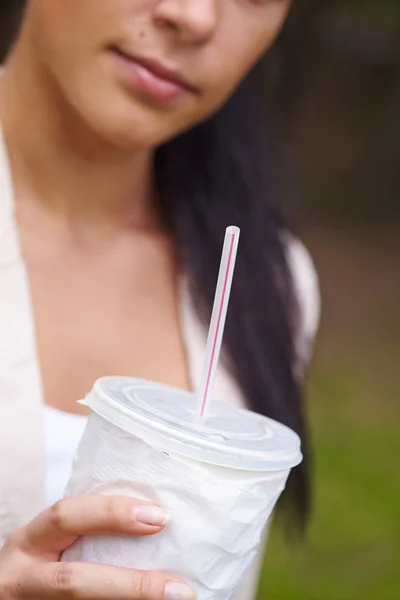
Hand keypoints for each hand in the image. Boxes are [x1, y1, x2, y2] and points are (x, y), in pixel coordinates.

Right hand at [0, 495, 195, 599]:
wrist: (8, 591)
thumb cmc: (41, 559)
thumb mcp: (52, 539)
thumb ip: (87, 529)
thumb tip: (155, 521)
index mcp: (30, 540)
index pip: (67, 516)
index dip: (112, 513)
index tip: (159, 517)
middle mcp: (22, 577)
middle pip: (73, 582)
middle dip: (131, 585)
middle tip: (177, 587)